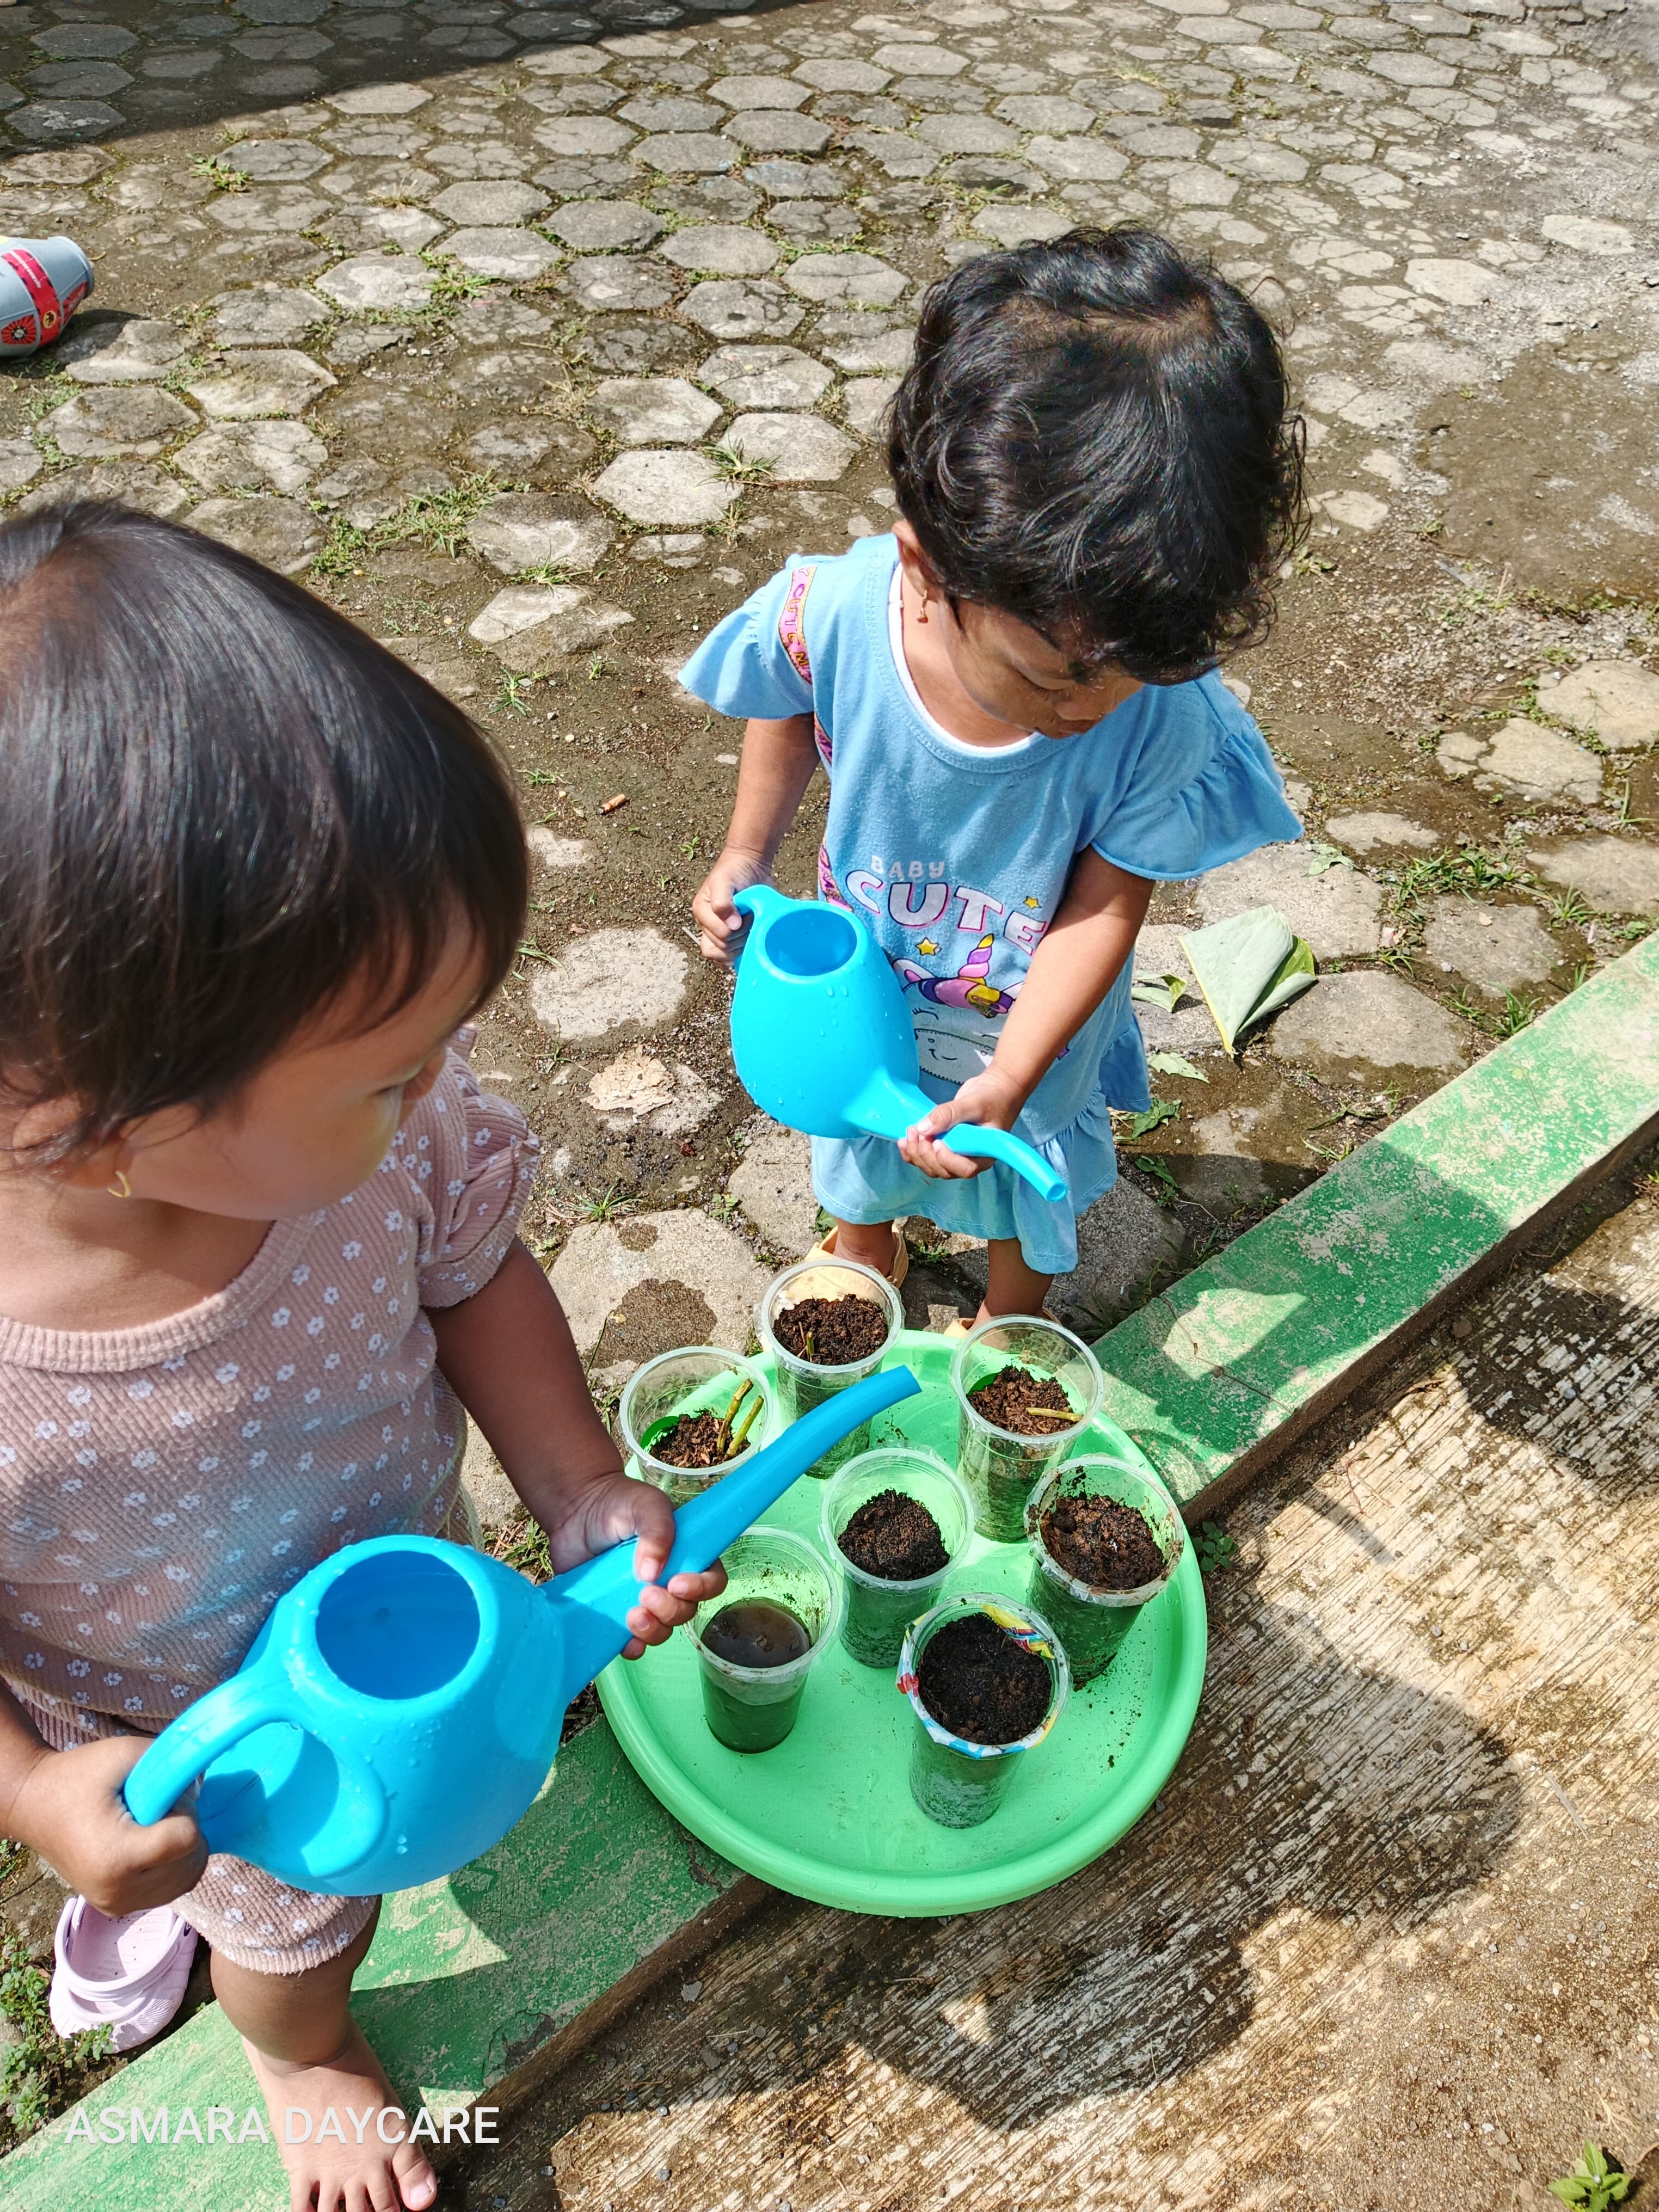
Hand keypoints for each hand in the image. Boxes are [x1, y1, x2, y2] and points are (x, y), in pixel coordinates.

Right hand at [6, 1735, 207, 1915]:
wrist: (34, 1805)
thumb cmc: (78, 1776)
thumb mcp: (125, 1754)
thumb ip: (172, 1765)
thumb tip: (205, 1788)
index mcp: (116, 1857)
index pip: (188, 1839)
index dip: (185, 1810)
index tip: (160, 1796)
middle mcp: (117, 1892)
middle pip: (191, 1865)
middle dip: (187, 1831)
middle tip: (158, 1809)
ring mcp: (116, 1905)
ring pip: (185, 1881)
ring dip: (184, 1850)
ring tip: (155, 1826)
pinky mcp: (117, 1908)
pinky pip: (169, 1890)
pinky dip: (173, 1866)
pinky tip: (153, 1843)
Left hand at [536, 1467, 727, 1656]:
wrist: (575, 1507)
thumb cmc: (617, 1501)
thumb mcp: (645, 1505)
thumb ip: (657, 1531)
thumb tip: (653, 1573)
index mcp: (687, 1555)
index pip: (711, 1580)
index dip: (701, 1588)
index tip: (676, 1583)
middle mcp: (669, 1581)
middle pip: (686, 1611)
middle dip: (670, 1610)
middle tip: (646, 1594)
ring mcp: (642, 1599)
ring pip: (662, 1629)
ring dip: (653, 1630)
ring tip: (632, 1616)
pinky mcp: (616, 1612)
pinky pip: (631, 1641)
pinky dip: (632, 1647)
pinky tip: (625, 1641)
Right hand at [692, 848, 770, 964]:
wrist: (747, 864)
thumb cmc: (734, 871)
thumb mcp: (724, 882)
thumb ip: (722, 902)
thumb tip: (732, 926)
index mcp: (702, 912)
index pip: (717, 937)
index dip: (734, 932)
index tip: (745, 915)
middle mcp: (707, 925)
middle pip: (722, 948)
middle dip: (740, 937)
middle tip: (750, 919)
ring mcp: (720, 932)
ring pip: (727, 954)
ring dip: (743, 944)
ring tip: (751, 925)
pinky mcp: (732, 936)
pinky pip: (731, 955)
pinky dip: (741, 952)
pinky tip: (749, 942)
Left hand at [898, 1068, 1028, 1181]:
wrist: (995, 1089)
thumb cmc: (993, 1097)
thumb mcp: (973, 1103)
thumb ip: (949, 1114)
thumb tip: (924, 1128)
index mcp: (984, 1154)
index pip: (964, 1168)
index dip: (947, 1160)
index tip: (937, 1142)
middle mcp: (969, 1159)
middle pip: (943, 1170)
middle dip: (926, 1155)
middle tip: (917, 1132)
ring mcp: (955, 1154)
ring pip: (931, 1166)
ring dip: (916, 1154)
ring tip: (910, 1133)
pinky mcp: (945, 1145)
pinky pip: (926, 1157)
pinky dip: (912, 1152)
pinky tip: (904, 1141)